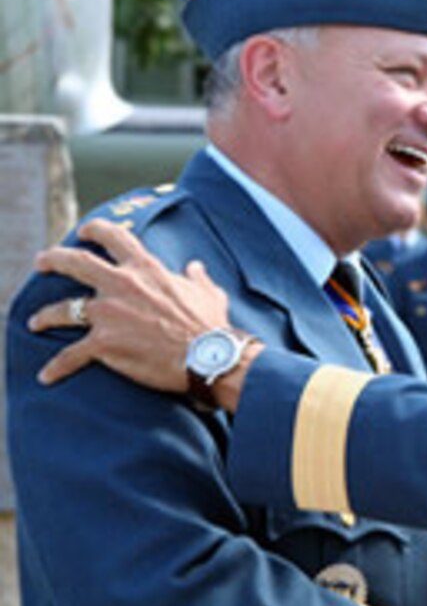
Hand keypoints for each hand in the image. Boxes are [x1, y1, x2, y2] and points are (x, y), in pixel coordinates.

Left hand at [28, 218, 233, 390]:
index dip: (96, 230)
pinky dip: (57, 367)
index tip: (84, 231)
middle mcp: (122, 285)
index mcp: (147, 269)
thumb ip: (198, 278)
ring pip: (62, 310)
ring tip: (35, 321)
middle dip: (53, 260)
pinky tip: (47, 375)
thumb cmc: (211, 324)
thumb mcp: (208, 293)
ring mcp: (109, 315)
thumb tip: (196, 267)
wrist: (208, 356)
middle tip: (41, 262)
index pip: (115, 238)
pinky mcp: (103, 344)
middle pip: (76, 263)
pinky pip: (70, 355)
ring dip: (45, 316)